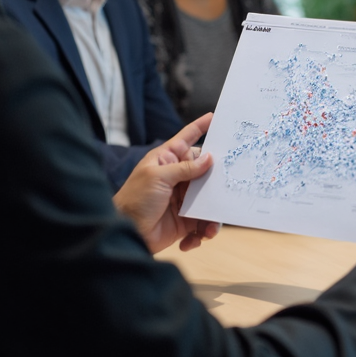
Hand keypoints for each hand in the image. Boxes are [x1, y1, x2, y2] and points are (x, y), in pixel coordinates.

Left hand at [114, 113, 220, 252]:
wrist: (125, 233)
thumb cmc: (135, 199)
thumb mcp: (158, 177)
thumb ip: (185, 168)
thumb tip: (209, 158)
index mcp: (168, 160)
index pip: (186, 138)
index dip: (200, 126)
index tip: (215, 116)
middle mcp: (178, 176)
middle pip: (207, 170)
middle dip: (218, 179)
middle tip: (230, 184)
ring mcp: (184, 198)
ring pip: (209, 199)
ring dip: (212, 215)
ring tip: (209, 229)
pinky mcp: (186, 219)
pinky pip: (203, 222)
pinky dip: (202, 232)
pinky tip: (193, 240)